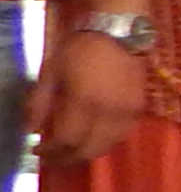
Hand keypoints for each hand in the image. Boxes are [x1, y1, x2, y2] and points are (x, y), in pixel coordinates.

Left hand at [28, 27, 143, 166]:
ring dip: (88, 153)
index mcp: (84, 101)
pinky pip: (121, 136)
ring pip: (107, 146)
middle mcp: (108, 112)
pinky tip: (94, 138)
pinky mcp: (138, 109)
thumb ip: (39, 103)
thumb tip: (31, 130)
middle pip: (89, 150)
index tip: (37, 150)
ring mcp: (127, 112)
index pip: (66, 140)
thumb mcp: (51, 72)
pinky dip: (105, 143)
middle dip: (68, 158)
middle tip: (53, 157)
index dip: (50, 151)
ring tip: (72, 150)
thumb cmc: (80, 49)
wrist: (119, 33)